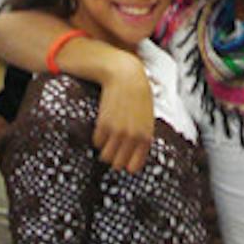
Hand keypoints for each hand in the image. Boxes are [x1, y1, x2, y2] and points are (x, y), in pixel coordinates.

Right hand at [92, 52, 154, 173]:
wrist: (126, 76)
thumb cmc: (138, 97)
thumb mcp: (147, 119)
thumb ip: (142, 139)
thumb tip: (132, 160)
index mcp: (145, 138)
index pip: (133, 167)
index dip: (126, 164)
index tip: (123, 158)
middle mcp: (132, 138)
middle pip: (117, 164)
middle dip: (114, 158)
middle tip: (113, 147)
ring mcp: (118, 132)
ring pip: (105, 156)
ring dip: (104, 149)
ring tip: (107, 138)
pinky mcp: (104, 124)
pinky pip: (97, 142)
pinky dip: (98, 137)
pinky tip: (103, 125)